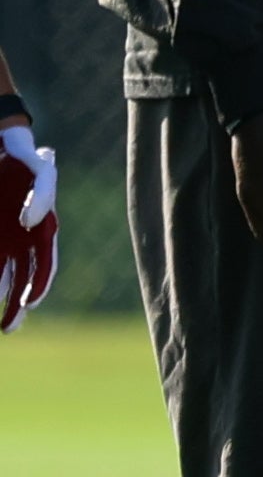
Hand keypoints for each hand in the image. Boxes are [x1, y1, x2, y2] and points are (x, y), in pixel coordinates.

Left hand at [0, 124, 55, 331]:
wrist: (3, 147)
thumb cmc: (24, 158)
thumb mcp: (40, 169)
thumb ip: (43, 193)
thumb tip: (33, 223)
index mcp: (44, 230)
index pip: (44, 265)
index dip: (39, 285)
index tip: (30, 302)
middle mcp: (25, 241)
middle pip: (24, 281)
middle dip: (17, 306)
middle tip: (10, 329)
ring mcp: (5, 241)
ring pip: (3, 279)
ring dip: (1, 301)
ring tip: (2, 326)